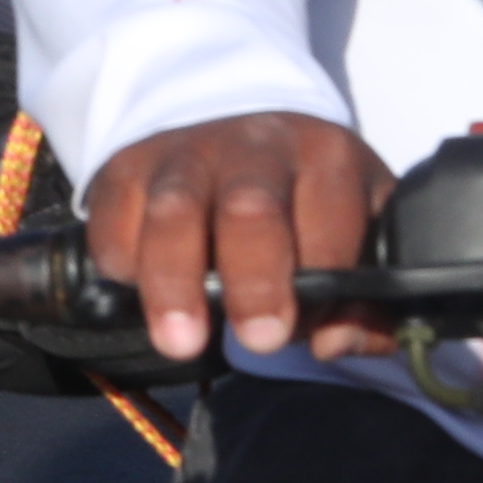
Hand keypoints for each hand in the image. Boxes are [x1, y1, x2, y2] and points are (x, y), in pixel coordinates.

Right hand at [83, 113, 396, 364]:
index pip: (329, 223)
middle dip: (255, 280)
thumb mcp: (363, 238)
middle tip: (259, 341)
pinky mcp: (128, 164)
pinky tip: (141, 292)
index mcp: (327, 158)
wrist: (242, 139)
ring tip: (180, 342)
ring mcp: (184, 151)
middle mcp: (255, 145)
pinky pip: (114, 216)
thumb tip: (335, 343)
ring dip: (174, 282)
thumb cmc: (311, 208)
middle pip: (250, 208)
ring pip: (174, 211)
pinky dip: (122, 262)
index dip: (322, 286)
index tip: (306, 335)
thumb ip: (368, 302)